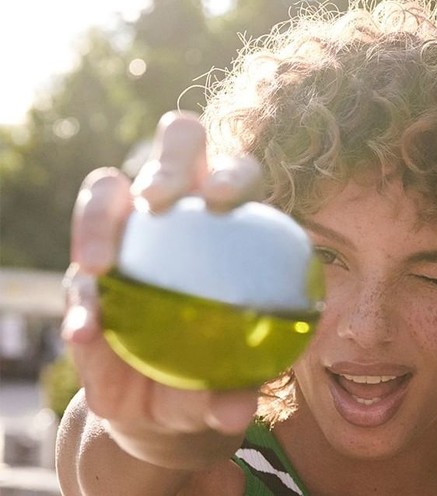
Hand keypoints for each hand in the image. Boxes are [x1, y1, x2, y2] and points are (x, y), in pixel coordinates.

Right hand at [62, 111, 262, 465]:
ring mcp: (125, 236)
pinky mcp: (85, 275)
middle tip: (158, 201)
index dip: (230, 173)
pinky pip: (76, 279)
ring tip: (99, 267)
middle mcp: (177, 214)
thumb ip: (235, 389)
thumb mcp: (228, 385)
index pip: (234, 175)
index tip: (221, 199)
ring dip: (98, 220)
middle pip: (172, 151)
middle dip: (164, 162)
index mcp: (228, 223)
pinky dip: (80, 303)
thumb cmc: (212, 374)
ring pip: (104, 191)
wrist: (162, 402)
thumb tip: (238, 408)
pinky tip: (86, 331)